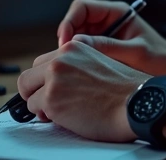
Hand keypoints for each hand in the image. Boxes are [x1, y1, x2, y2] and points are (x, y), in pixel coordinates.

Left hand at [16, 41, 147, 141]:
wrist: (136, 103)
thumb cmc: (125, 91)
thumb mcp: (100, 63)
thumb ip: (77, 66)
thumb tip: (57, 80)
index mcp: (74, 47)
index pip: (43, 62)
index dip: (45, 79)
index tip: (52, 90)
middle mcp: (61, 58)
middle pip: (28, 75)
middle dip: (36, 91)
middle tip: (51, 103)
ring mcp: (54, 78)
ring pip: (28, 93)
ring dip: (41, 105)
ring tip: (62, 112)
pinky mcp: (51, 99)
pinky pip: (35, 110)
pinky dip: (46, 117)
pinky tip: (66, 118)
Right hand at [57, 0, 165, 75]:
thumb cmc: (160, 58)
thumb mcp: (135, 52)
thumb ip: (108, 46)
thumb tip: (78, 43)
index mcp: (116, 12)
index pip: (82, 7)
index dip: (69, 21)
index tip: (66, 41)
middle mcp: (107, 20)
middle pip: (75, 21)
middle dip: (67, 37)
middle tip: (64, 57)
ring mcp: (103, 34)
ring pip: (76, 36)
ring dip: (71, 49)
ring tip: (71, 65)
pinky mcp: (102, 48)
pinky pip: (83, 49)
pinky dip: (77, 58)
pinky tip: (78, 71)